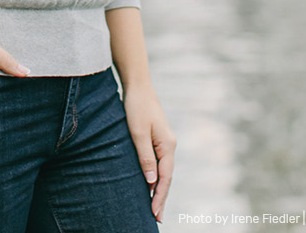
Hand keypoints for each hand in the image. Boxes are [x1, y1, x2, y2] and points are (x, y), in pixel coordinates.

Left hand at [123, 82, 175, 222]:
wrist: (138, 86)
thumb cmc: (137, 107)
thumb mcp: (138, 133)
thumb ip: (145, 157)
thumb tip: (151, 181)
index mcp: (167, 145)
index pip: (165, 177)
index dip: (160, 196)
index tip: (155, 213)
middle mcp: (169, 145)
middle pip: (166, 177)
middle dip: (161, 197)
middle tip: (156, 218)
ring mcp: (164, 142)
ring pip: (162, 171)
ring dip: (158, 189)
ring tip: (153, 207)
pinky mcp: (157, 138)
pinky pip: (158, 163)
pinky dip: (155, 176)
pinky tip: (150, 184)